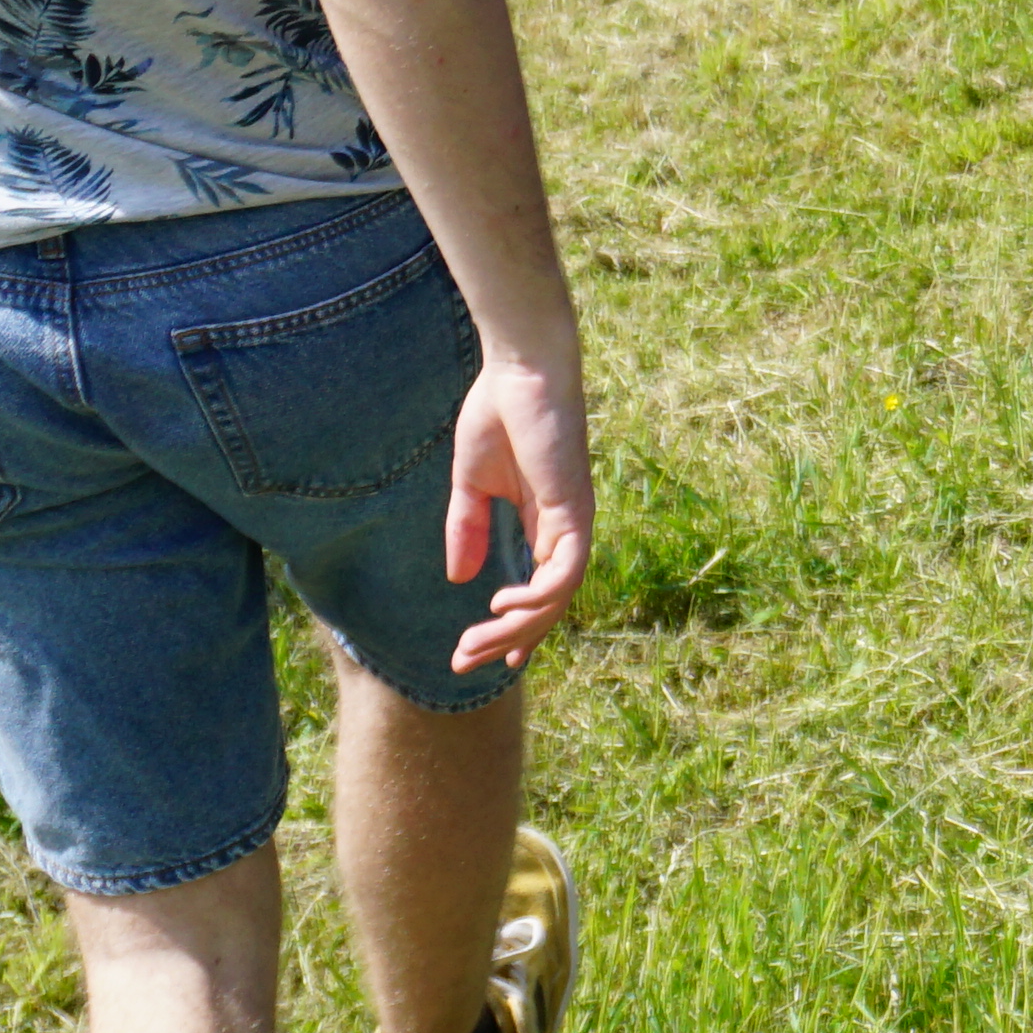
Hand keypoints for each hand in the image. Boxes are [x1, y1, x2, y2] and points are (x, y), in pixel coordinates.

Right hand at [445, 352, 594, 668]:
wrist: (519, 370)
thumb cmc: (498, 414)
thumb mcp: (471, 485)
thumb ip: (466, 530)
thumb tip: (460, 578)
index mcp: (543, 523)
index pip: (538, 590)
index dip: (516, 627)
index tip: (484, 657)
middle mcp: (564, 529)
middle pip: (546, 604)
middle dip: (506, 639)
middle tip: (463, 662)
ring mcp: (573, 521)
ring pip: (556, 597)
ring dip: (517, 627)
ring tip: (476, 642)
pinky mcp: (573, 508)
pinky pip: (565, 569)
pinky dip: (538, 595)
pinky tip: (501, 604)